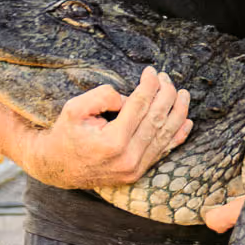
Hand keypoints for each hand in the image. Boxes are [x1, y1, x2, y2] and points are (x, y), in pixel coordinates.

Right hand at [26, 66, 191, 189]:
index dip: (149, 85)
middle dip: (166, 94)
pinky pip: (163, 151)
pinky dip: (177, 136)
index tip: (151, 71)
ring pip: (165, 135)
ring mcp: (135, 169)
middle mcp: (128, 158)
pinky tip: (187, 121)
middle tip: (166, 78)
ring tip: (183, 94)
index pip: (139, 105)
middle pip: (156, 119)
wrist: (58, 168)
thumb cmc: (66, 134)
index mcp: (113, 142)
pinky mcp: (138, 173)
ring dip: (178, 112)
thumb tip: (128, 97)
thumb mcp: (74, 108)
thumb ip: (102, 97)